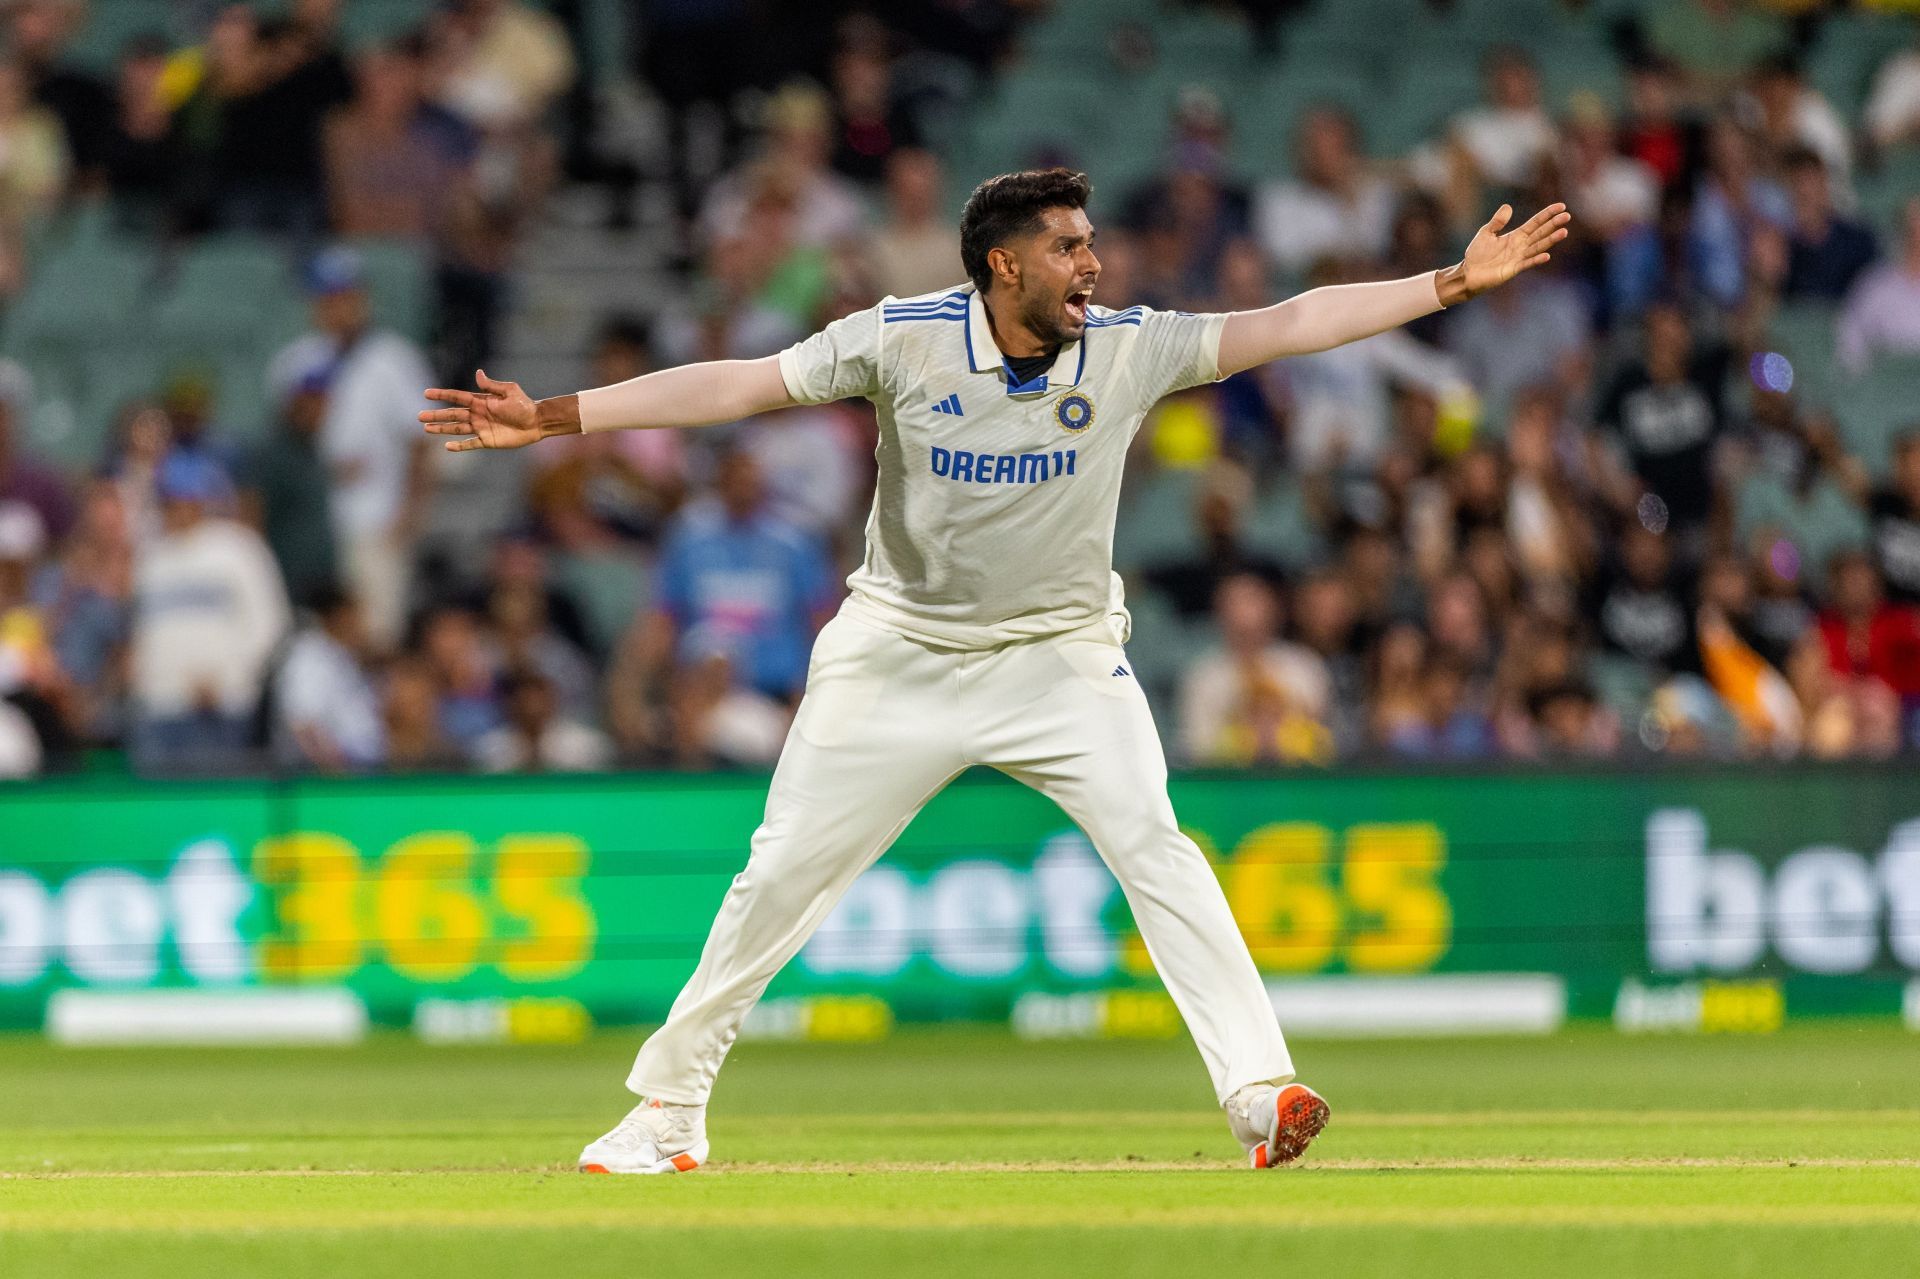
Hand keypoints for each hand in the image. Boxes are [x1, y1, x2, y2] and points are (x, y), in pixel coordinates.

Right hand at [419, 369, 540, 450]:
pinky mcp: (488, 441)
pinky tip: (446, 446)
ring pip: (456, 429)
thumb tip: (477, 374)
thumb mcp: (509, 391)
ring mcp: (481, 428)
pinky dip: (459, 446)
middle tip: (418, 416)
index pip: (457, 397)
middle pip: (452, 414)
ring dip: (441, 428)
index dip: (442, 395)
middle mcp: (478, 414)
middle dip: (436, 415)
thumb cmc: (524, 405)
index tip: (426, 393)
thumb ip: (492, 386)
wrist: (536, 422)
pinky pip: (470, 444)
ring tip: (426, 428)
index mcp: (480, 401)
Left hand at [1445, 202, 1571, 304]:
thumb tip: (1508, 206)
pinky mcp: (1513, 269)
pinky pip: (1527, 263)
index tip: (1561, 206)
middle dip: (1553, 224)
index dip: (1547, 215)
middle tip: (1567, 216)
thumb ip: (1498, 221)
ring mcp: (1518, 258)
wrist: (1468, 273)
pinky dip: (1536, 260)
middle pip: (1540, 233)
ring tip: (1564, 232)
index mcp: (1516, 236)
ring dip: (1551, 240)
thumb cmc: (1477, 254)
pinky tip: (1547, 255)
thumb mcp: (1486, 233)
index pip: (1535, 223)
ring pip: (1538, 246)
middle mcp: (1520, 246)